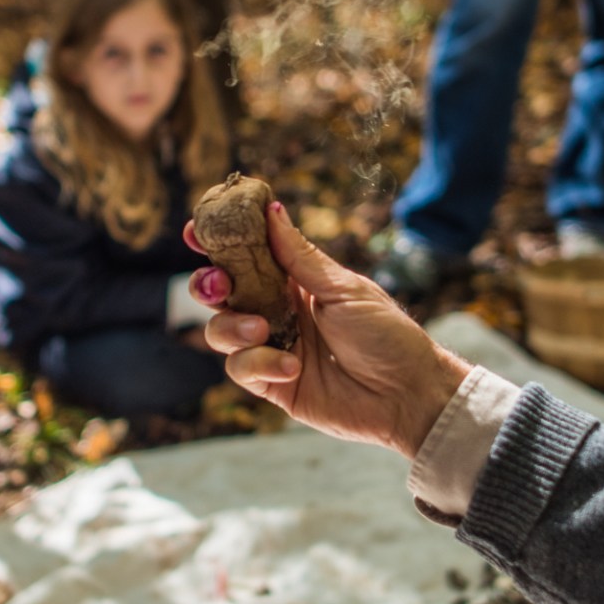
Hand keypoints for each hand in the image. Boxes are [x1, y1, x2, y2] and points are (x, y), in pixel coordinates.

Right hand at [185, 203, 470, 458]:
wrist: (408, 394)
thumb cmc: (386, 335)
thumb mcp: (343, 288)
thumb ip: (300, 256)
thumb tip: (271, 209)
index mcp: (296, 281)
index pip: (248, 256)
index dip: (219, 243)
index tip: (195, 230)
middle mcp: (278, 312)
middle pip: (222, 293)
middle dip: (209, 284)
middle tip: (218, 284)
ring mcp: (272, 348)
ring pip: (221, 331)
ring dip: (232, 326)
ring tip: (261, 328)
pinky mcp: (272, 385)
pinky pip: (241, 369)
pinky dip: (259, 363)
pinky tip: (291, 367)